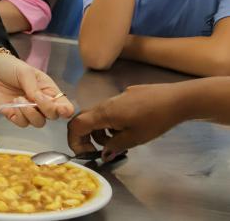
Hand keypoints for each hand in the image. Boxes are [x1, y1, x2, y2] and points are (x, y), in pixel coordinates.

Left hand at [0, 52, 73, 127]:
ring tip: (19, 98)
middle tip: (36, 98)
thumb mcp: (25, 72)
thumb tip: (40, 100)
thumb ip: (34, 87)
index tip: (61, 109)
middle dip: (47, 110)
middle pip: (53, 117)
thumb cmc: (10, 67)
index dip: (65, 110)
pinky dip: (20, 115)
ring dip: (30, 112)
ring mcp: (28, 110)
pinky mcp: (14, 115)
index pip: (64, 105)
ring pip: (38, 123)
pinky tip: (13, 103)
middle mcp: (41, 103)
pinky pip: (23, 123)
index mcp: (48, 91)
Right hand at [67, 82, 186, 159]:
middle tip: (98, 151)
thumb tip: (103, 154)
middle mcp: (105, 104)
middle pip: (84, 120)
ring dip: (102, 132)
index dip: (74, 140)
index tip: (85, 154)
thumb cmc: (155, 120)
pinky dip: (112, 124)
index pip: (76, 125)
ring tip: (119, 143)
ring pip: (99, 116)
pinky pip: (111, 112)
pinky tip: (130, 130)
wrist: (177, 99)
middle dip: (87, 137)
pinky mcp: (126, 97)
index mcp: (104, 113)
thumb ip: (115, 146)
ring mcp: (116, 98)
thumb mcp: (135, 138)